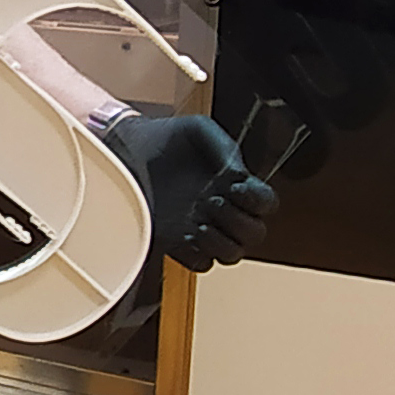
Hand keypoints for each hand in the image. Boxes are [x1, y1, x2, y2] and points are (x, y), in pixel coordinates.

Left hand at [98, 113, 278, 272]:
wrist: (127, 151)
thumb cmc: (164, 138)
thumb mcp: (199, 130)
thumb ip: (225, 148)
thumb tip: (239, 175)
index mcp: (233, 184)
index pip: (266, 203)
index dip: (258, 200)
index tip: (235, 187)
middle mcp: (221, 210)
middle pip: (255, 234)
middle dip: (240, 223)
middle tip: (213, 203)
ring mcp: (200, 229)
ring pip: (232, 255)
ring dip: (223, 242)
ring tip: (199, 223)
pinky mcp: (176, 243)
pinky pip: (200, 263)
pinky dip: (199, 254)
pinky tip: (185, 235)